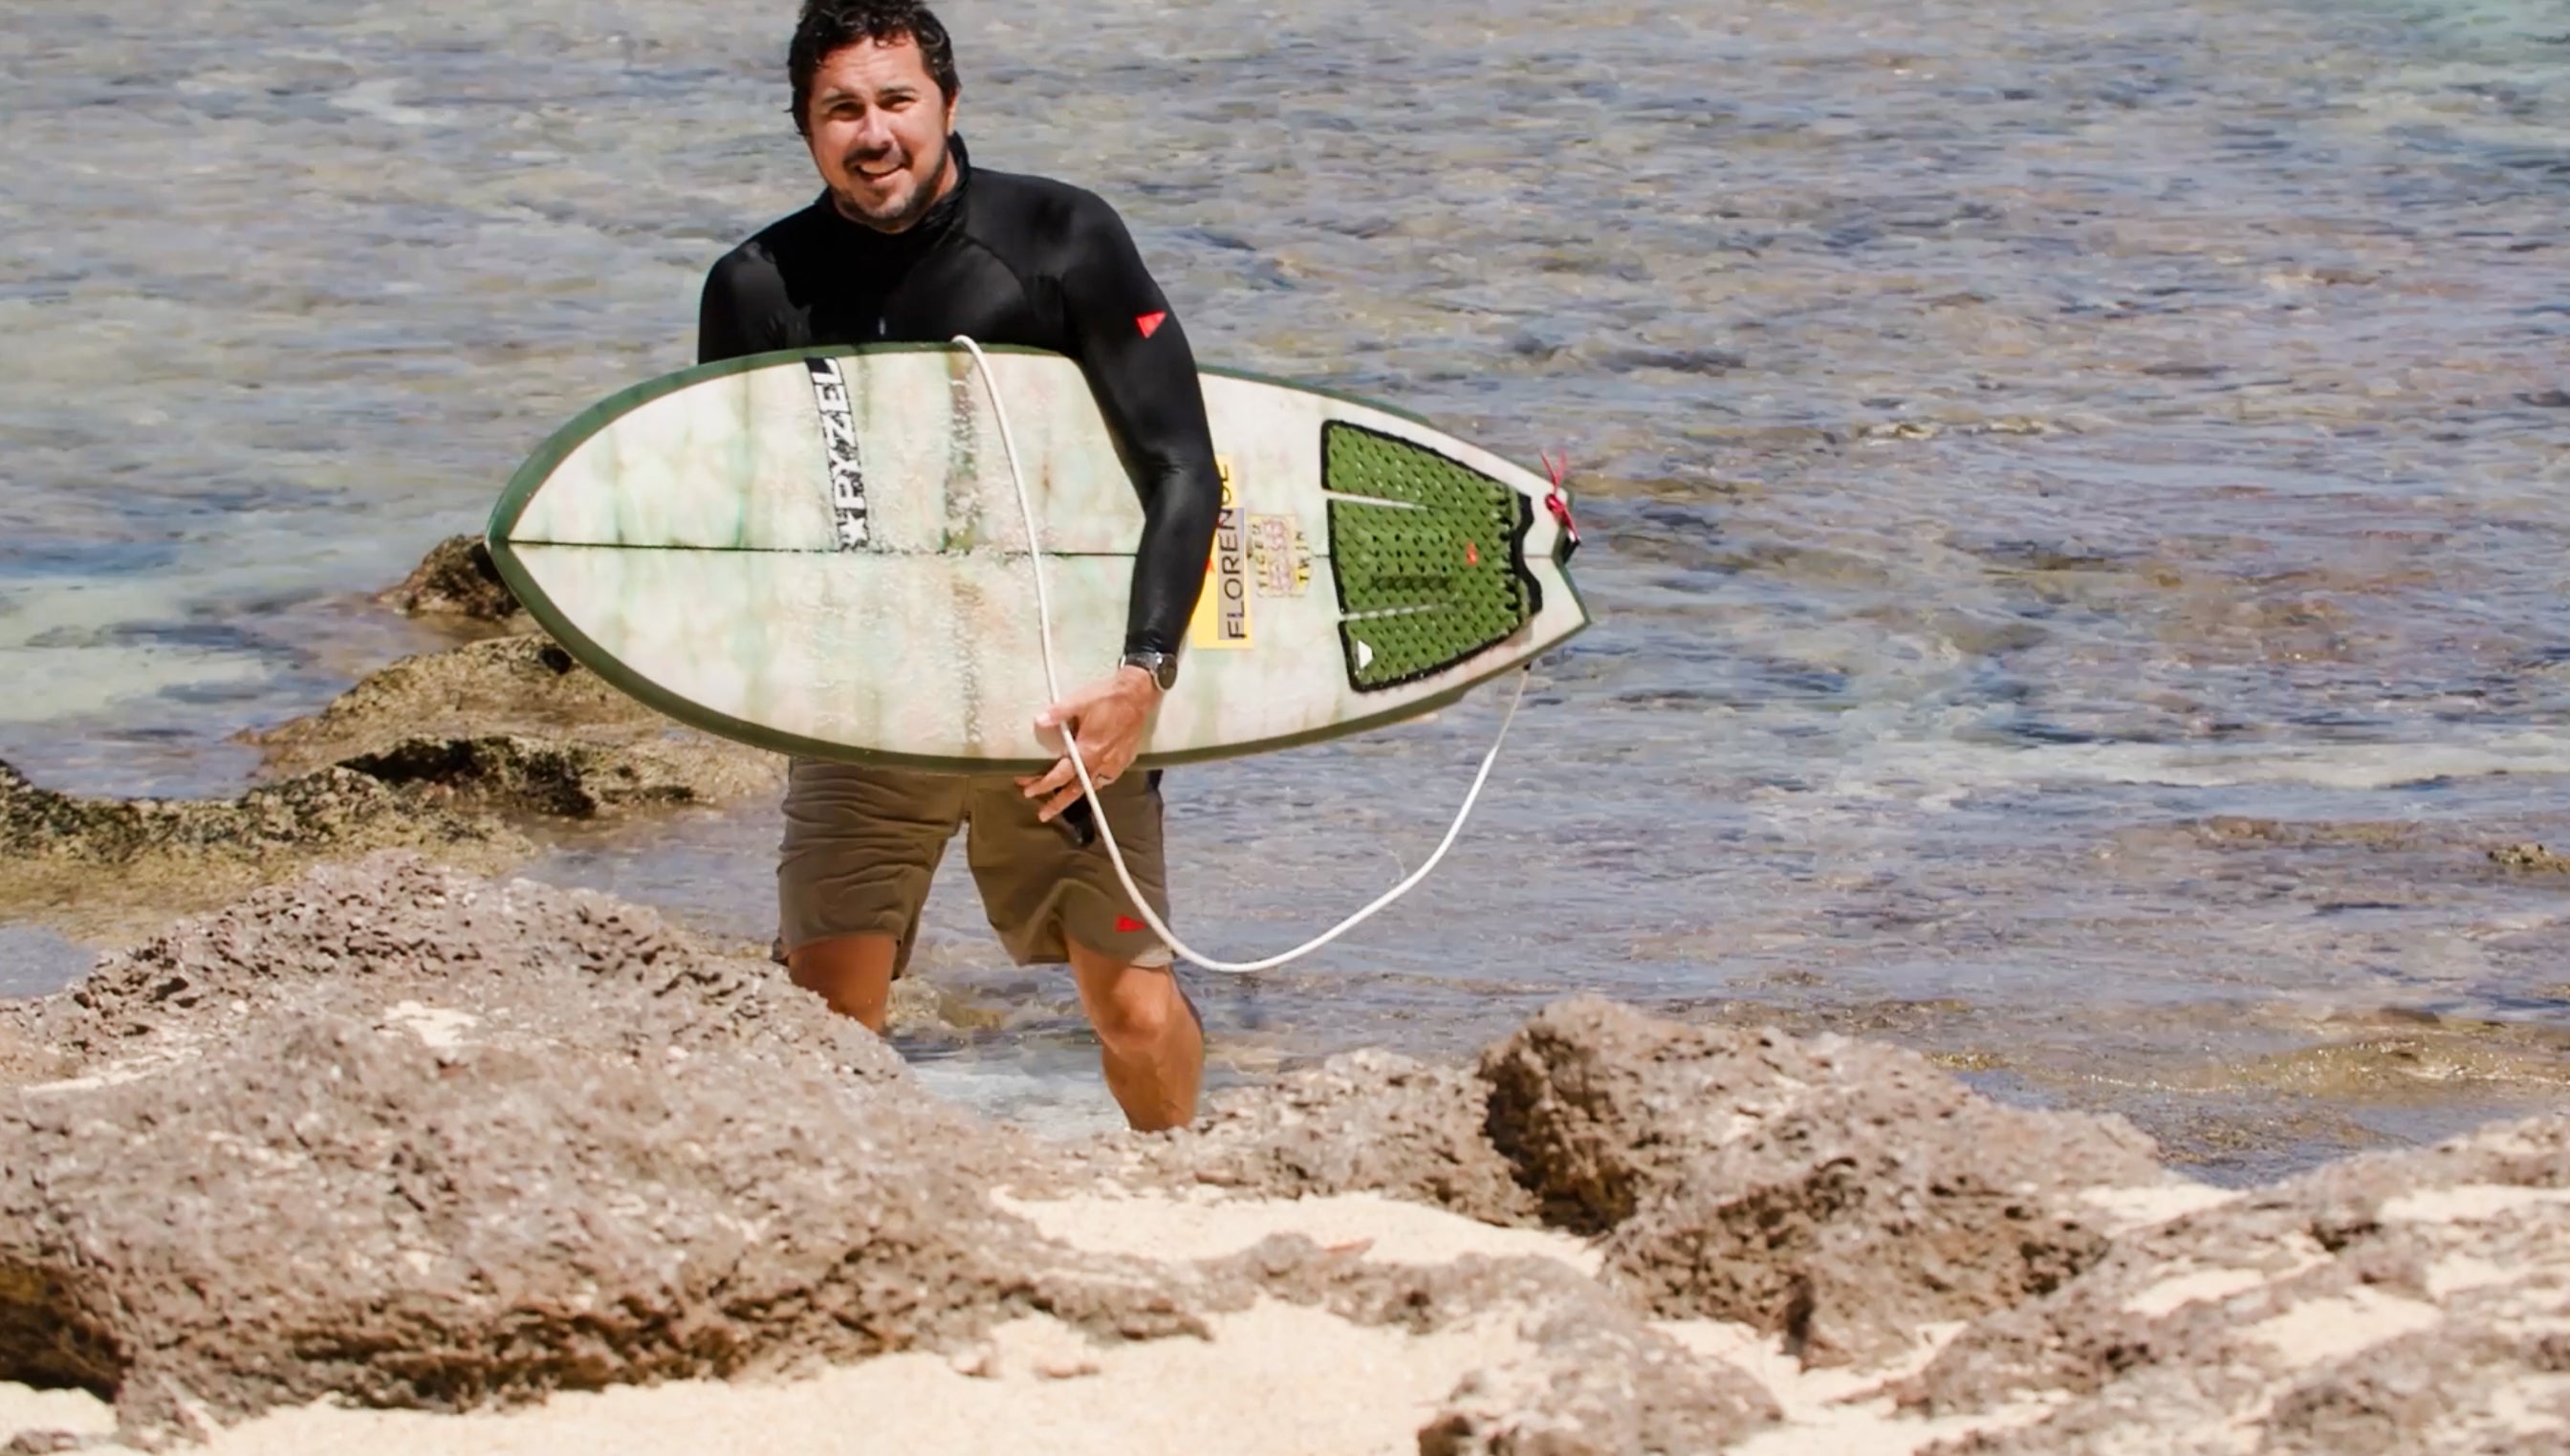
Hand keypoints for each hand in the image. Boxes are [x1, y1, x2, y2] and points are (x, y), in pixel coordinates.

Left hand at [1017, 666, 1161, 821]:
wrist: (1138, 693)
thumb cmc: (1108, 697)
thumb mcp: (1079, 701)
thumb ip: (1058, 713)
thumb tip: (1039, 721)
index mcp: (1087, 751)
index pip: (1061, 775)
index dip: (1043, 785)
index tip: (1029, 791)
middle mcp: (1101, 762)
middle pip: (1076, 789)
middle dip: (1058, 803)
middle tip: (1044, 814)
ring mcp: (1114, 763)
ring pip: (1092, 786)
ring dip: (1077, 792)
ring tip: (1064, 797)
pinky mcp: (1124, 760)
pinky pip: (1107, 778)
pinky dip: (1095, 782)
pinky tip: (1091, 780)